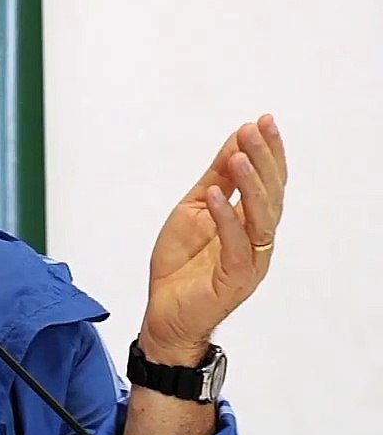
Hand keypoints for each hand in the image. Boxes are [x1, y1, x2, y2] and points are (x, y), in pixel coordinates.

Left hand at [139, 114, 288, 363]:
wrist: (164, 314)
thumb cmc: (180, 266)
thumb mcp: (193, 210)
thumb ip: (216, 179)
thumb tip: (235, 141)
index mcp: (249, 223)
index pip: (267, 182)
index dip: (269, 152)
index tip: (263, 121)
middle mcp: (257, 240)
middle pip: (271, 194)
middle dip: (264, 159)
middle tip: (255, 129)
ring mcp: (250, 260)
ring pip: (262, 217)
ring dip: (251, 184)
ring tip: (238, 155)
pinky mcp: (235, 278)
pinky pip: (237, 244)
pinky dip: (226, 217)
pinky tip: (216, 193)